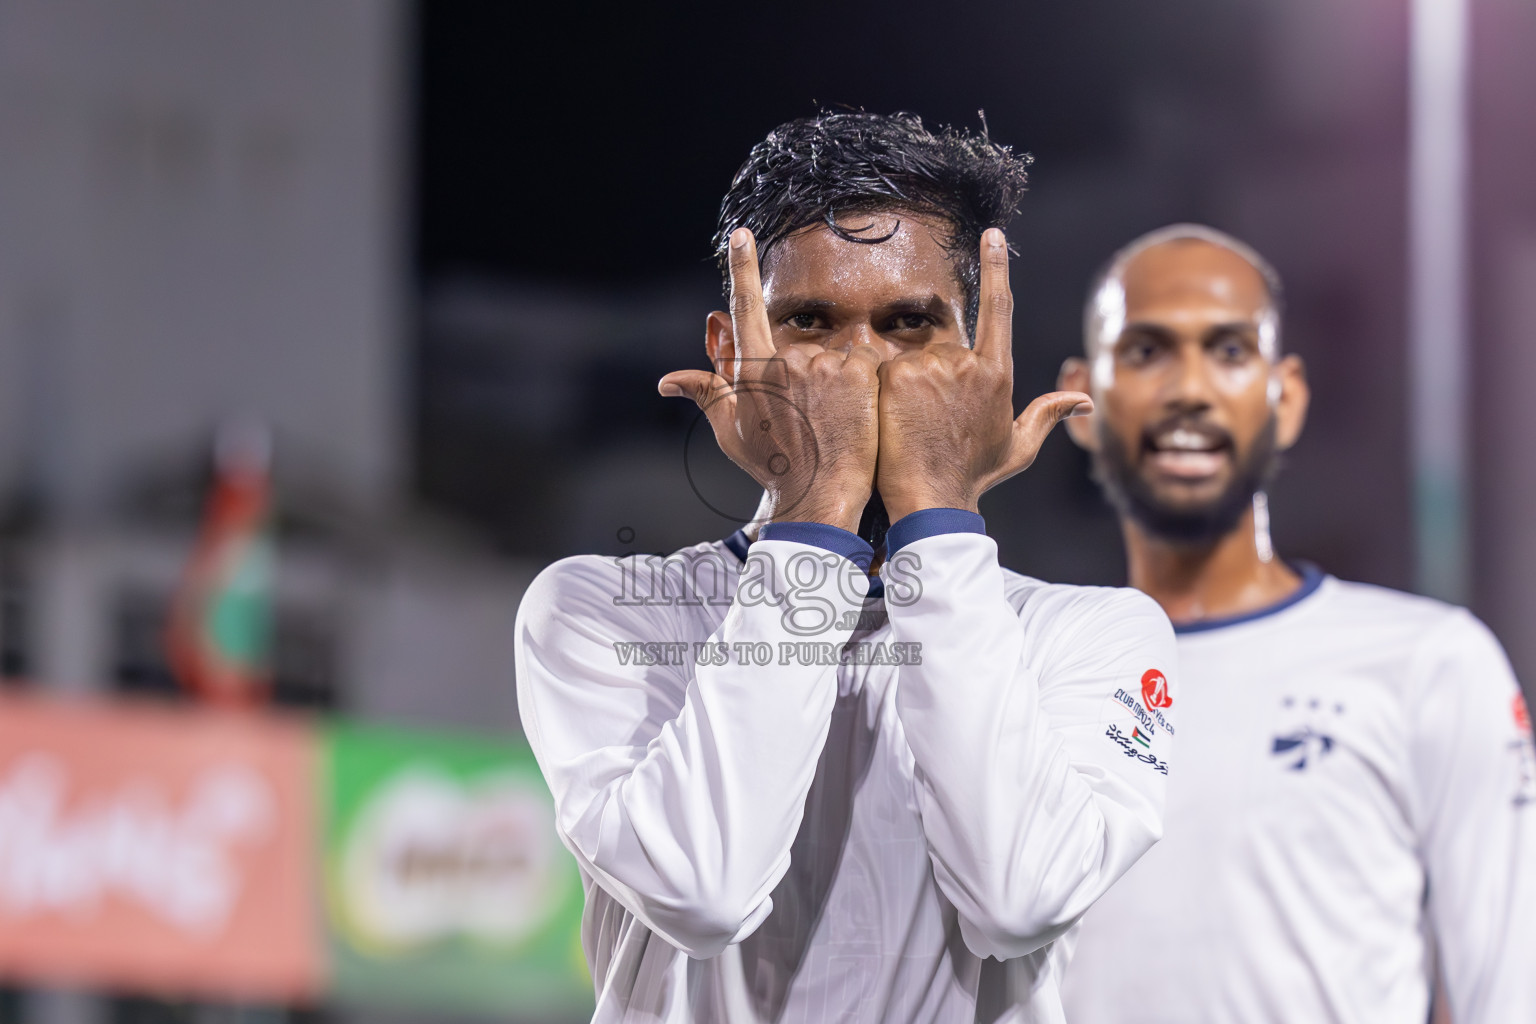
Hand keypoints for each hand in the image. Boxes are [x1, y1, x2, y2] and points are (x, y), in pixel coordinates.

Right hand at [659, 228, 881, 532]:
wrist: (820, 495)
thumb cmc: (773, 467)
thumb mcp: (731, 432)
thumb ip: (705, 393)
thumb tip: (665, 381)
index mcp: (752, 369)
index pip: (744, 307)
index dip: (742, 268)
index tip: (742, 234)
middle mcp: (784, 359)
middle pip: (797, 351)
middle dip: (805, 379)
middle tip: (810, 421)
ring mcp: (822, 364)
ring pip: (831, 359)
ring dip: (835, 385)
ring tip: (834, 423)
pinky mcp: (857, 371)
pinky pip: (862, 363)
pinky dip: (862, 385)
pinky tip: (858, 414)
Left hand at [875, 228, 1091, 521]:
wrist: (931, 500)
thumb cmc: (972, 477)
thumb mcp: (1016, 448)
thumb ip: (1047, 416)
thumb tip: (1085, 400)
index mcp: (998, 373)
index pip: (999, 308)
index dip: (995, 268)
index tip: (991, 235)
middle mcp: (970, 363)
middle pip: (943, 350)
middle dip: (931, 379)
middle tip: (925, 422)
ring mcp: (934, 366)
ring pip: (913, 361)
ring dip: (906, 387)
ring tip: (909, 427)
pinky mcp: (900, 374)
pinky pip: (884, 368)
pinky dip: (882, 390)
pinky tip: (889, 420)